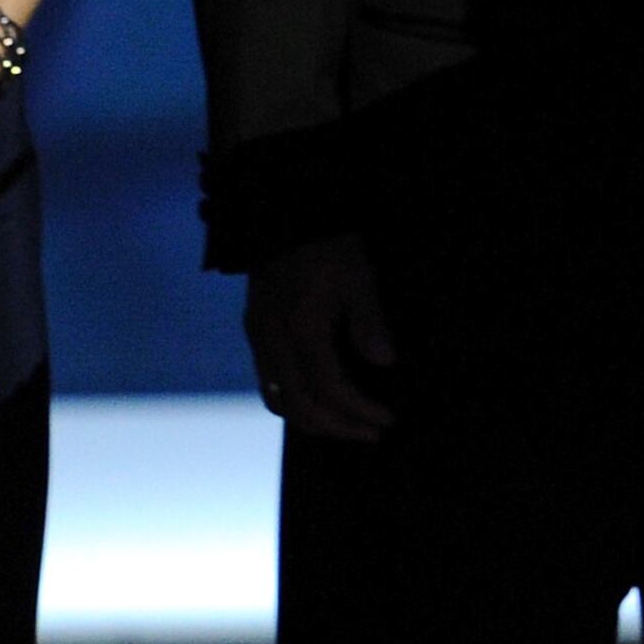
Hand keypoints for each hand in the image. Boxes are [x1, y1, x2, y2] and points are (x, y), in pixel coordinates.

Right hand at [244, 236, 395, 442]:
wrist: (283, 211)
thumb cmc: (327, 241)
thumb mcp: (358, 274)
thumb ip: (370, 320)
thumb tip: (385, 363)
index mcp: (300, 327)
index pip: (329, 389)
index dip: (359, 411)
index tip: (387, 420)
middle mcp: (272, 339)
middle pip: (299, 406)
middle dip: (338, 427)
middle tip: (372, 432)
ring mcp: (259, 336)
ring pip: (278, 400)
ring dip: (314, 420)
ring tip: (348, 424)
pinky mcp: (255, 329)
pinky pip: (269, 381)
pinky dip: (295, 401)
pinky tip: (319, 398)